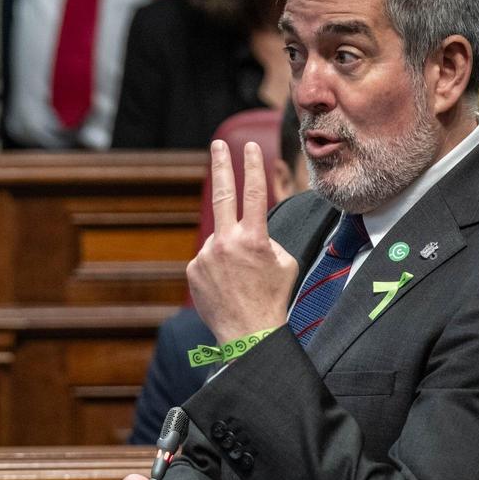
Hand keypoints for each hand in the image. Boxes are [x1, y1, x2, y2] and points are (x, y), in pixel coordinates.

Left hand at [187, 140, 297, 342]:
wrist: (248, 333)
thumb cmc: (273, 298)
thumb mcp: (285, 263)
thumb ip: (267, 239)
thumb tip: (251, 232)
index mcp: (254, 238)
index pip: (254, 192)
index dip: (252, 166)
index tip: (250, 147)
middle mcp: (227, 242)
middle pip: (223, 194)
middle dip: (221, 166)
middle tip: (217, 146)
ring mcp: (206, 255)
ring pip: (218, 239)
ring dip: (228, 251)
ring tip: (238, 279)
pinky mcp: (193, 268)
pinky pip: (206, 259)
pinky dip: (216, 267)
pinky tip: (225, 286)